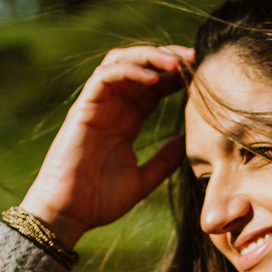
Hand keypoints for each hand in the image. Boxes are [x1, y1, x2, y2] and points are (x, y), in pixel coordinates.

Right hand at [21, 44, 194, 247]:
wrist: (69, 215)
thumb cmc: (100, 201)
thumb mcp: (143, 179)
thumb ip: (165, 159)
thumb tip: (189, 141)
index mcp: (126, 122)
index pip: (154, 87)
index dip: (177, 76)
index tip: (202, 75)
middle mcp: (112, 108)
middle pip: (140, 66)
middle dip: (168, 57)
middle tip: (196, 59)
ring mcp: (96, 106)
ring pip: (120, 62)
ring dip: (149, 56)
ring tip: (177, 63)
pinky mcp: (82, 109)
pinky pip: (104, 77)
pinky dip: (128, 71)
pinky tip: (153, 78)